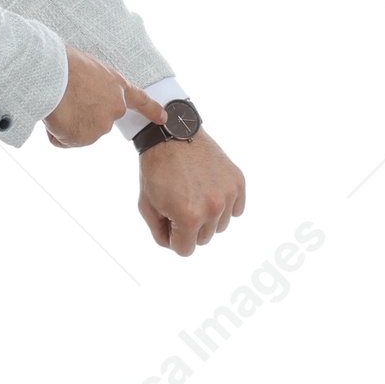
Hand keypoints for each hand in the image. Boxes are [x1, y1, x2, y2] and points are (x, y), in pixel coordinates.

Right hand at [45, 47, 163, 147]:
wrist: (53, 76)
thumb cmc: (64, 65)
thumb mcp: (89, 68)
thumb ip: (96, 85)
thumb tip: (82, 96)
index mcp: (118, 87)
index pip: (140, 101)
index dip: (152, 110)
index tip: (163, 118)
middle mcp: (115, 109)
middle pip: (97, 120)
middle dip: (82, 115)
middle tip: (67, 100)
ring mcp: (101, 126)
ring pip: (78, 130)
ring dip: (66, 122)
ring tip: (58, 103)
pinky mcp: (84, 139)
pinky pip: (63, 138)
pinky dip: (56, 131)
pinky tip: (54, 115)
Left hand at [137, 129, 245, 255]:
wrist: (171, 134)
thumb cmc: (156, 170)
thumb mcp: (147, 206)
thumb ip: (161, 234)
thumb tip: (178, 245)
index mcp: (189, 217)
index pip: (185, 250)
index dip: (172, 237)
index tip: (168, 218)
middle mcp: (213, 208)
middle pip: (203, 239)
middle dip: (189, 226)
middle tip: (179, 202)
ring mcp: (228, 194)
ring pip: (220, 226)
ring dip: (207, 216)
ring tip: (194, 193)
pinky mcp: (238, 181)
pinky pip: (236, 210)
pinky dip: (224, 205)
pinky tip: (210, 190)